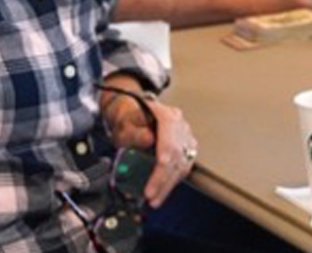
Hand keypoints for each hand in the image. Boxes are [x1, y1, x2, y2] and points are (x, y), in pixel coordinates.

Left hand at [103, 89, 196, 207]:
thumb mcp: (125, 122)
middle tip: (152, 199)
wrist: (134, 112)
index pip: (169, 148)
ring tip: (156, 199)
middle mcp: (181, 126)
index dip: (160, 172)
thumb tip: (148, 139)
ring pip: (184, 165)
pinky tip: (164, 189)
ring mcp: (185, 135)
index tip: (150, 189)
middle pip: (178, 159)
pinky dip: (174, 180)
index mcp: (168, 117)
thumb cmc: (129, 118)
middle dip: (164, 183)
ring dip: (169, 185)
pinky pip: (185, 165)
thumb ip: (135, 131)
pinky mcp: (186, 145)